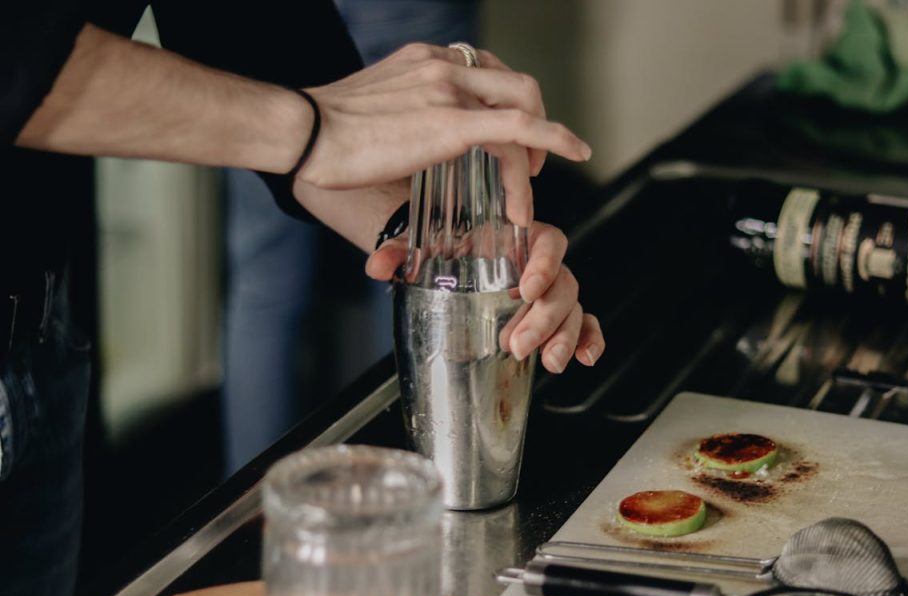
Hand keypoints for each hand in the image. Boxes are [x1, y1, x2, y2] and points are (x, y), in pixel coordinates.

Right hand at [297, 43, 590, 226]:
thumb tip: (404, 154)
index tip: (510, 137)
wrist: (303, 132)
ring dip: (539, 149)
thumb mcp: (372, 113)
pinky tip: (576, 154)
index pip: (486, 70)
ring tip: (528, 193)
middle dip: (534, 124)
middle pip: (514, 82)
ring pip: (522, 107)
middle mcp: (443, 64)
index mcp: (425, 60)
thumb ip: (401, 121)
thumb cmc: (322, 135)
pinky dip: (554, 140)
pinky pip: (520, 126)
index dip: (508, 103)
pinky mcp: (452, 123)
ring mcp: (450, 88)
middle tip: (529, 166)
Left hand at [367, 221, 603, 372]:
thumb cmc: (444, 247)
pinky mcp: (551, 316)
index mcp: (517, 236)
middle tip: (517, 344)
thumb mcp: (421, 246)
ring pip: (573, 308)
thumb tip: (378, 267)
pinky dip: (589, 339)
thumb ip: (399, 253)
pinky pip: (582, 323)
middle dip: (544, 318)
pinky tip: (584, 359)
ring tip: (548, 362)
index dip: (543, 264)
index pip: (547, 242)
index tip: (525, 288)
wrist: (446, 257)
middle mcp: (538, 263)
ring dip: (564, 336)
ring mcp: (548, 291)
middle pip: (563, 284)